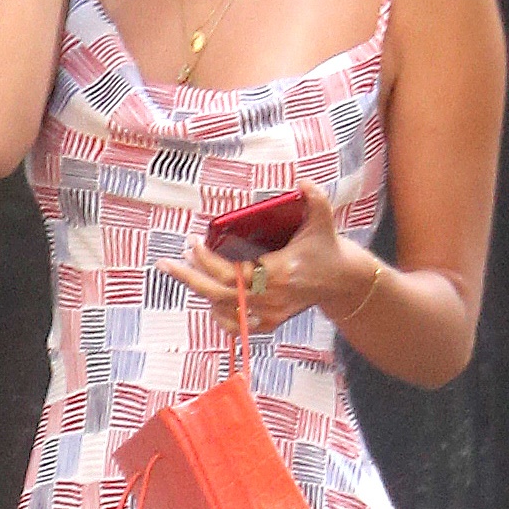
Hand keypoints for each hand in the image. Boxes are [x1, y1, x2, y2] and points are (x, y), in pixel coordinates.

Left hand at [158, 182, 380, 335]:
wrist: (342, 281)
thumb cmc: (326, 247)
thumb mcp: (323, 220)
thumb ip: (316, 198)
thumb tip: (302, 182)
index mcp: (279, 272)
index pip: (233, 273)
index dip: (208, 260)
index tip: (192, 243)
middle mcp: (273, 296)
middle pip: (221, 294)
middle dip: (190, 278)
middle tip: (166, 263)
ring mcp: (272, 313)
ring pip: (225, 310)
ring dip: (202, 291)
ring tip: (184, 271)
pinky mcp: (272, 322)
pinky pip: (239, 327)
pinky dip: (220, 316)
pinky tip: (208, 299)